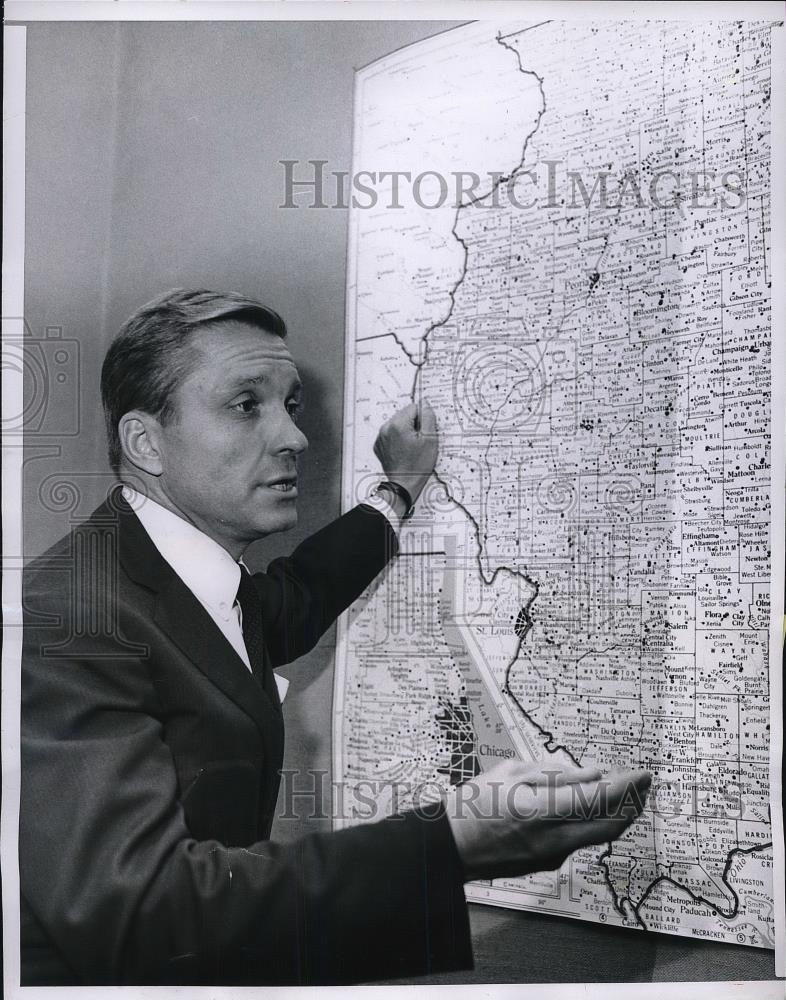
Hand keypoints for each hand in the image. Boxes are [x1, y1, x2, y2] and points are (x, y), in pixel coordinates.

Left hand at [373, 400, 438, 508]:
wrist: (404, 484)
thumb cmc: (418, 464)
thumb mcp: (430, 439)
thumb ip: (428, 417)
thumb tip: (425, 403)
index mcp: (397, 424)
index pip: (414, 407)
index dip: (423, 419)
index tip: (424, 433)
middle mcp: (386, 428)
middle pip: (404, 415)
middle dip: (414, 424)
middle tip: (419, 442)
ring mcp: (380, 437)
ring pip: (398, 424)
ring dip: (406, 431)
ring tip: (411, 447)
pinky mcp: (379, 445)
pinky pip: (391, 434)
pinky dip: (398, 439)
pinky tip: (404, 451)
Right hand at [445, 760, 650, 881]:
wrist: (451, 846)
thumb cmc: (474, 803)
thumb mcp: (510, 773)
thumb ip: (555, 773)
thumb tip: (593, 775)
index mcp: (540, 811)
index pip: (598, 799)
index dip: (628, 786)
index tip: (643, 773)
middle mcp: (552, 839)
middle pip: (611, 825)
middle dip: (634, 803)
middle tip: (643, 784)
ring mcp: (552, 856)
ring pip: (599, 835)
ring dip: (616, 814)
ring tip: (621, 791)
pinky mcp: (548, 863)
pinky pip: (579, 840)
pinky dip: (592, 822)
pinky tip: (587, 806)